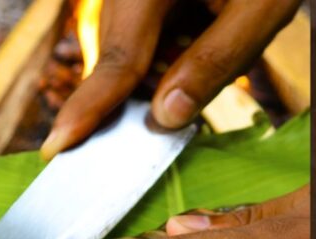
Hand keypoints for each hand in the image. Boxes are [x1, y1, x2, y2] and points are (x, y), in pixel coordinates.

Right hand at [40, 0, 301, 159]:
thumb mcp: (260, 10)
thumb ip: (213, 65)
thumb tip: (162, 120)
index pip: (116, 57)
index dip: (89, 108)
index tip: (54, 147)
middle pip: (118, 52)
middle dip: (143, 89)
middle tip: (175, 115)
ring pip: (130, 43)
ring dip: (163, 67)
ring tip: (213, 36)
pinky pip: (145, 27)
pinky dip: (171, 46)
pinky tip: (206, 29)